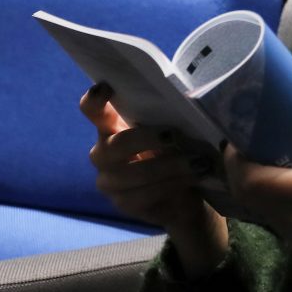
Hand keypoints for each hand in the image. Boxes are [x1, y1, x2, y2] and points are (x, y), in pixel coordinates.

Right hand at [81, 82, 228, 273]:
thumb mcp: (174, 133)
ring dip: (170, 166)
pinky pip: (145, 194)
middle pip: (117, 144)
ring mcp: (109, 181)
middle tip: (175, 136)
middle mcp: (103, 154)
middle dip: (148, 139)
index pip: (93, 111)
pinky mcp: (123, 204)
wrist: (185, 198)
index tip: (106, 87)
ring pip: (135, 173)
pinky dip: (173, 184)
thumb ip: (168, 118)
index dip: (95, 100)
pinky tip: (193, 178)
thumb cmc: (177, 154)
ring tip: (198, 162)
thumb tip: (184, 102)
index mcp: (112, 128)